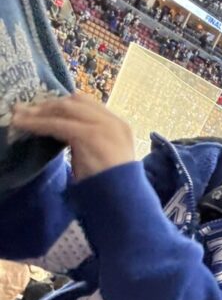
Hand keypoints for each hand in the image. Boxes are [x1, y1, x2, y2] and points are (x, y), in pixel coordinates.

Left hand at [11, 93, 134, 180]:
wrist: (122, 198)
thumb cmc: (111, 183)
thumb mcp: (103, 154)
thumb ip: (90, 139)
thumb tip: (62, 130)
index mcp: (119, 126)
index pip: (89, 104)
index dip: (65, 103)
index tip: (46, 110)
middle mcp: (114, 122)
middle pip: (76, 101)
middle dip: (50, 105)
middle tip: (27, 111)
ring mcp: (104, 127)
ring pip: (65, 109)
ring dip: (40, 112)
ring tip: (21, 117)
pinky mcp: (90, 135)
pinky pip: (57, 124)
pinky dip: (38, 124)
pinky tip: (24, 125)